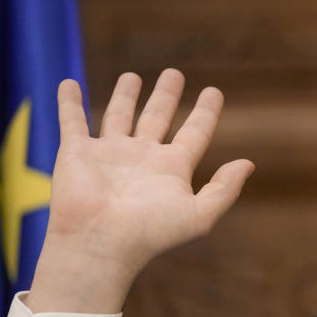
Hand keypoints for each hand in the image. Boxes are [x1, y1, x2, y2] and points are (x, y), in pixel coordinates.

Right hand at [25, 69, 253, 313]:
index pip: (194, 133)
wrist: (100, 243)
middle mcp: (142, 158)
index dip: (206, 113)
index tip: (214, 91)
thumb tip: (248, 164)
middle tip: (174, 74)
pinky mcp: (76, 152)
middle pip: (157, 118)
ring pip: (119, 116)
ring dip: (125, 96)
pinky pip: (72, 121)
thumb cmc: (151, 233)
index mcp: (172, 169)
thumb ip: (224, 189)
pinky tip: (68, 83)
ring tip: (132, 76)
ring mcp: (109, 154)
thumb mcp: (199, 214)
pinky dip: (69, 102)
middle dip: (165, 96)